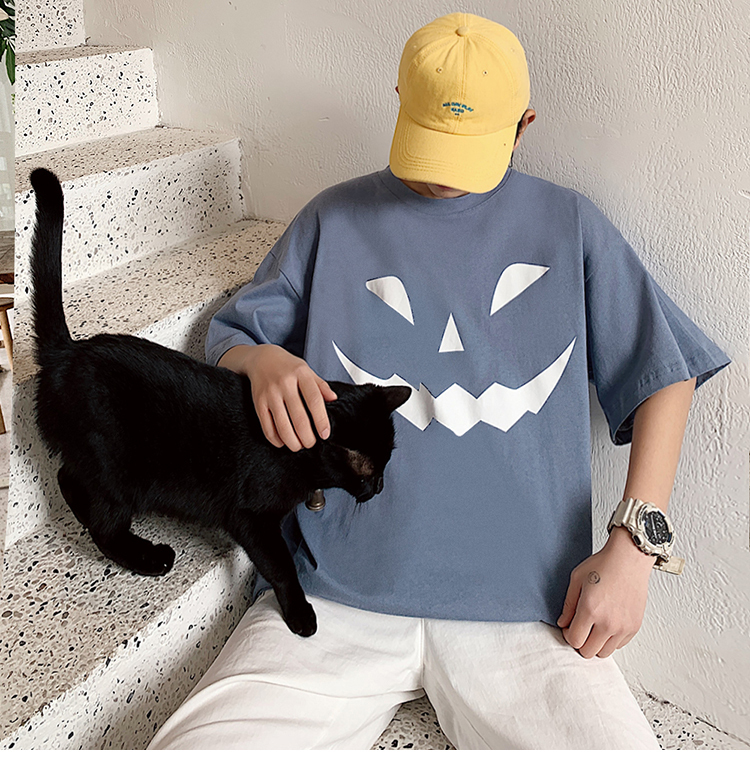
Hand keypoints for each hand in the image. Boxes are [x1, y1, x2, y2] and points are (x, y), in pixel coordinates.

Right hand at [219, 344, 336, 450]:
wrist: (261, 358)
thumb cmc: (288, 367)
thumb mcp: (307, 370)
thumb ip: (321, 385)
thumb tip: (334, 399)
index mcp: (301, 374)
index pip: (315, 400)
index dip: (321, 420)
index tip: (325, 434)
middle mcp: (285, 383)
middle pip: (299, 418)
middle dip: (307, 437)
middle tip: (311, 444)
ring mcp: (270, 393)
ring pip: (282, 425)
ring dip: (292, 441)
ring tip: (299, 446)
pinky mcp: (258, 402)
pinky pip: (267, 426)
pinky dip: (276, 439)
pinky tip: (283, 442)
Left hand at [557, 526, 655, 657]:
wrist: (629, 559)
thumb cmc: (603, 565)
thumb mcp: (576, 579)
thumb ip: (568, 605)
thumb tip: (563, 623)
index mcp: (590, 610)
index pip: (574, 640)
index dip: (568, 635)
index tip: (568, 627)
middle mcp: (608, 623)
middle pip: (588, 652)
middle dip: (580, 642)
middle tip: (580, 628)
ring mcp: (623, 627)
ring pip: (604, 653)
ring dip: (595, 643)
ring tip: (593, 627)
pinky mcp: (634, 627)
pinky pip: (618, 645)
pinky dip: (610, 640)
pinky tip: (606, 624)